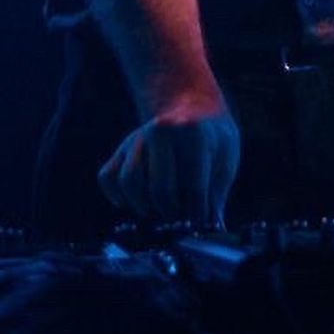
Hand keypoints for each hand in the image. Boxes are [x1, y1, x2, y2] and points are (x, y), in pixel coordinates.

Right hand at [98, 93, 240, 226]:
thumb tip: (211, 227)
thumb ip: (217, 191)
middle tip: (180, 219)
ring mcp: (137, 138)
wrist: (191, 106)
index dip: (198, 212)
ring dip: (143, 206)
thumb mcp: (226, 156)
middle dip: (172, 212)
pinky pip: (107, 177)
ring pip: (129, 182)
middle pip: (160, 188)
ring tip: (157, 211)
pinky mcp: (121, 149)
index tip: (200, 224)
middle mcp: (160, 131)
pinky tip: (131, 202)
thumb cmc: (211, 138)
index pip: (194, 185)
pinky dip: (116, 195)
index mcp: (192, 132)